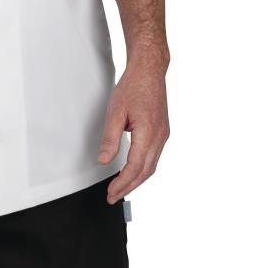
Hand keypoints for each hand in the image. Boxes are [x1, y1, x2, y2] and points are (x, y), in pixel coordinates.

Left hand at [96, 46, 169, 202]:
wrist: (149, 70)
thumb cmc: (133, 86)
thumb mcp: (115, 112)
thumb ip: (110, 138)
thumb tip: (103, 160)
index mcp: (148, 133)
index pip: (135, 167)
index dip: (122, 183)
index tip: (111, 192)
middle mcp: (160, 137)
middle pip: (146, 171)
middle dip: (129, 187)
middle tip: (113, 197)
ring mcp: (163, 135)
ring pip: (152, 166)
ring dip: (136, 180)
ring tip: (121, 188)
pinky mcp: (163, 131)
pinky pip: (154, 157)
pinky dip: (143, 168)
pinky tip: (133, 171)